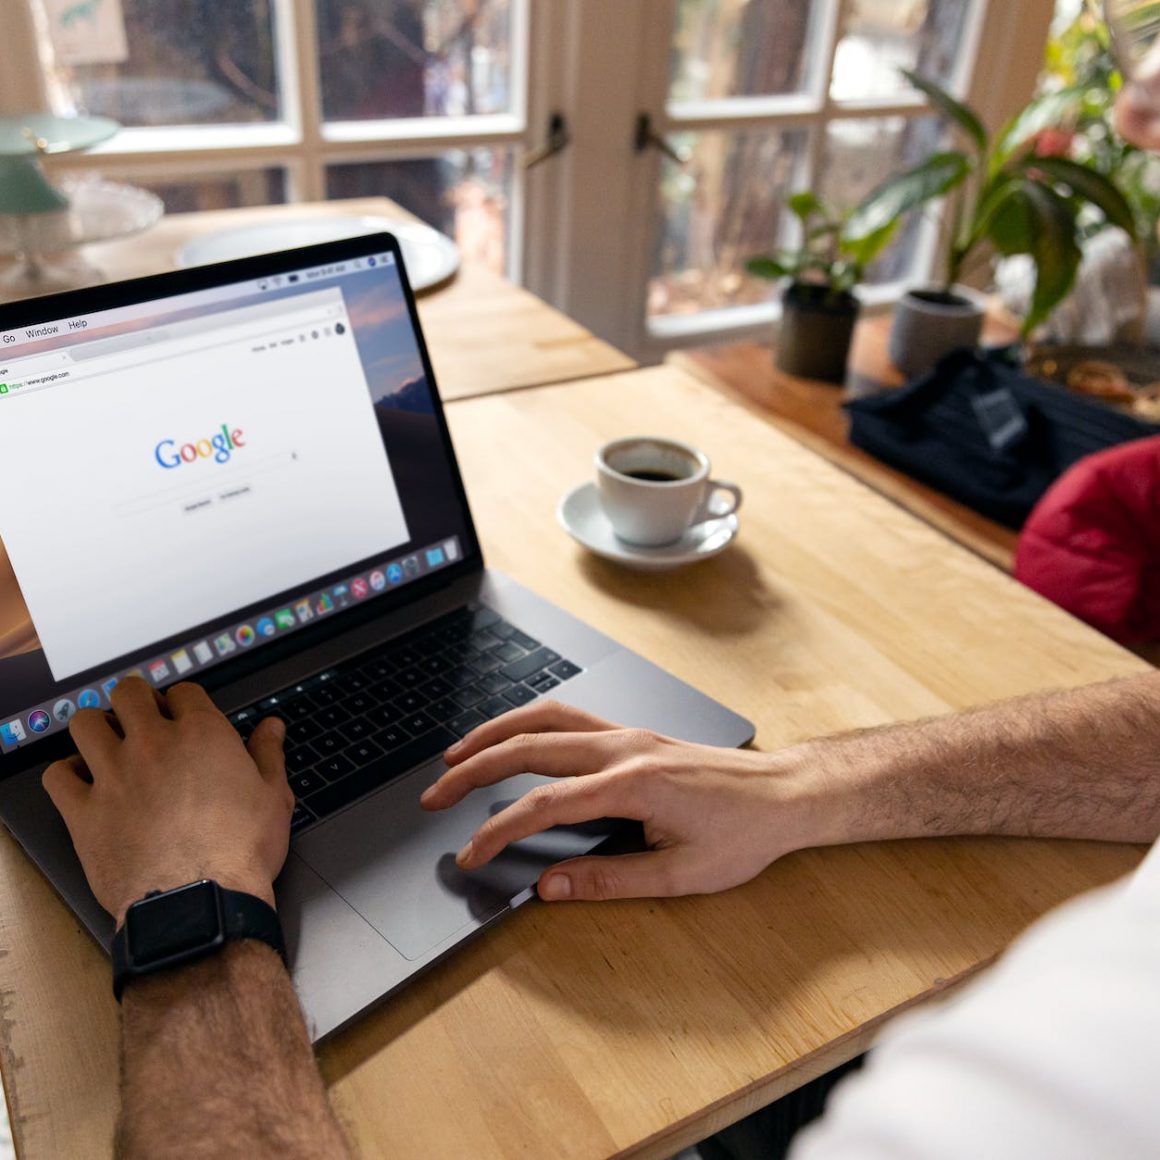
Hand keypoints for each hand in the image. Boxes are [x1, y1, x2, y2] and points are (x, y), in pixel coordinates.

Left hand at [42, 677, 293, 925]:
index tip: (184, 716)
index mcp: (202, 734)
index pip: (183, 692)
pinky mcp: (84, 812)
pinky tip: (82, 782)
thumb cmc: (241, 851)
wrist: (201, 902)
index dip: (184, 702)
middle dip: (137, 700)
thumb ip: (268, 753)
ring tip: (108, 742)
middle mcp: (153, 744)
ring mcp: (114, 775)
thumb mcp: (273, 797)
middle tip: (143, 720)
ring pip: (86, 723)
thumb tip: (271, 727)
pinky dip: (67, 773)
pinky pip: (57, 775)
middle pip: (129, 693)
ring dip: (97, 726)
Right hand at [421, 701, 816, 901]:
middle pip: (529, 746)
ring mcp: (627, 734)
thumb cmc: (744, 835)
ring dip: (494, 732)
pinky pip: (567, 717)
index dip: (497, 830)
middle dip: (474, 768)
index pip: (544, 804)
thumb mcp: (682, 876)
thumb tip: (550, 888)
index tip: (470, 854)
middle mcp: (624, 748)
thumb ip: (610, 881)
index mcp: (633, 784)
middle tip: (435, 794)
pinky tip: (512, 739)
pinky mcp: (633, 734)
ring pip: (545, 717)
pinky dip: (527, 724)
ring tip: (456, 756)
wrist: (784, 794)